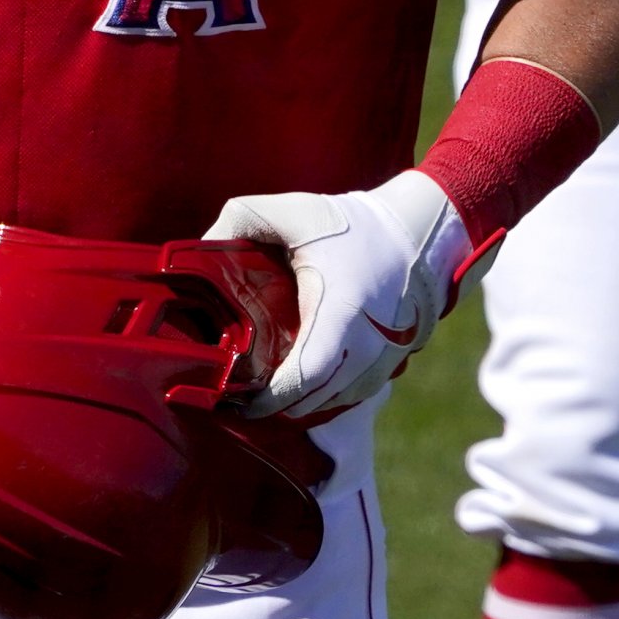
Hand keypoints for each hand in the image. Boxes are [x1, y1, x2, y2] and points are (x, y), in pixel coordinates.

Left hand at [204, 172, 468, 419]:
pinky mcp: (387, 368)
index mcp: (340, 312)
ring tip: (256, 397)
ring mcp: (380, 363)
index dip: (270, 397)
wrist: (415, 235)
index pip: (306, 374)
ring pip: (328, 404)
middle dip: (270, 407)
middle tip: (233, 400)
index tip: (237, 399)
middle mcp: (366, 347)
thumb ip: (243, 219)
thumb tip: (202, 244)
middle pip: (311, 400)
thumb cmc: (351, 225)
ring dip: (294, 406)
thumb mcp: (294, 211)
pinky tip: (291, 389)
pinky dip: (318, 399)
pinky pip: (346, 397)